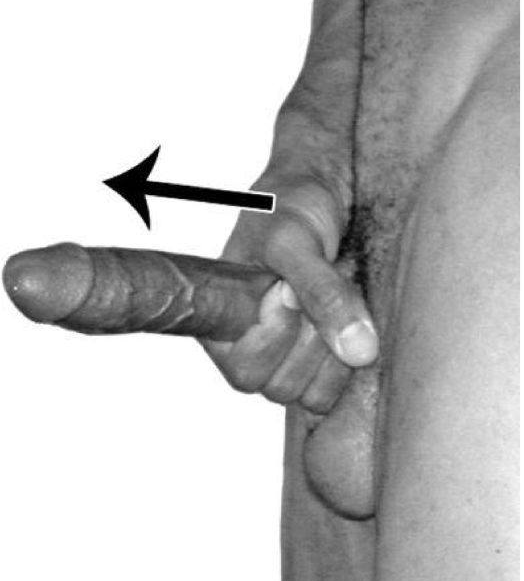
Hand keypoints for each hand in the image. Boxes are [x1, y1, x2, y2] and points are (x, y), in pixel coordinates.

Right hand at [201, 167, 378, 411]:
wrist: (326, 186)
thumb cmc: (290, 204)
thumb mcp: (296, 241)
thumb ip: (320, 293)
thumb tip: (357, 350)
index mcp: (223, 326)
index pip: (246, 372)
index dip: (275, 336)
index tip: (286, 288)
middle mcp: (252, 348)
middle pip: (282, 387)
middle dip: (310, 336)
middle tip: (317, 282)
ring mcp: (291, 358)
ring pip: (313, 394)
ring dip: (334, 345)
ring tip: (334, 293)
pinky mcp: (325, 360)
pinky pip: (340, 388)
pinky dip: (353, 354)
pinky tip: (352, 314)